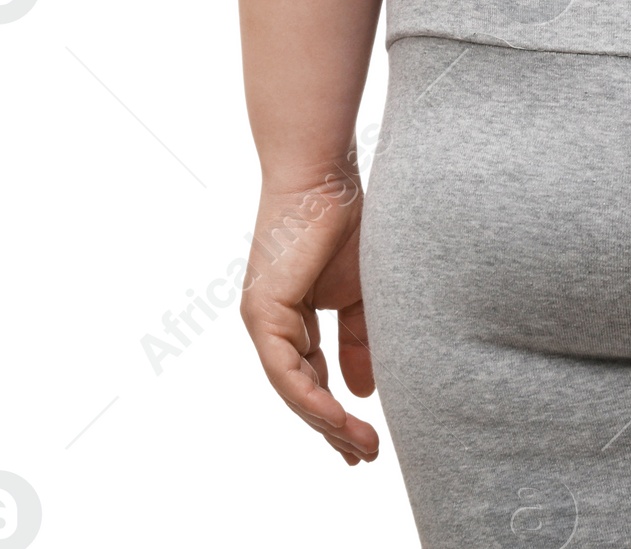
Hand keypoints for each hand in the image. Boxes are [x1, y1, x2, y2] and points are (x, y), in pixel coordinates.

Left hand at [240, 175, 379, 464]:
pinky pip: (286, 370)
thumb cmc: (346, 221)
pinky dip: (312, 397)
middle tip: (362, 456)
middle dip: (332, 428)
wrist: (326, 177)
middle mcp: (272, 325)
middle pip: (301, 391)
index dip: (338, 410)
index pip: (314, 376)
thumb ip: (359, 339)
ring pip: (291, 389)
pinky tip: (339, 417)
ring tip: (358, 446)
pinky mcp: (263, 313)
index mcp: (293, 318)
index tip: (365, 439)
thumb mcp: (362, 292)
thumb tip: (362, 392)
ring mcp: (263, 321)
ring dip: (325, 422)